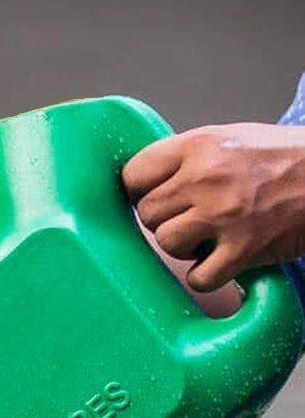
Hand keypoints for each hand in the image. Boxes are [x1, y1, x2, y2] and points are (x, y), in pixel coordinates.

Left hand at [123, 123, 304, 292]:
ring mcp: (224, 215)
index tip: (155, 198)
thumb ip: (188, 158)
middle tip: (191, 219)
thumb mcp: (231, 139)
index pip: (134, 175)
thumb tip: (145, 182)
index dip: (140, 191)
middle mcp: (206, 178)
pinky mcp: (244, 248)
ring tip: (209, 237)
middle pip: (147, 214)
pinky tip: (222, 262)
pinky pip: (198, 278)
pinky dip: (207, 277)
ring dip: (184, 248)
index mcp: (199, 145)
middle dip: (164, 221)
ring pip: (167, 244)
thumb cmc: (283, 158)